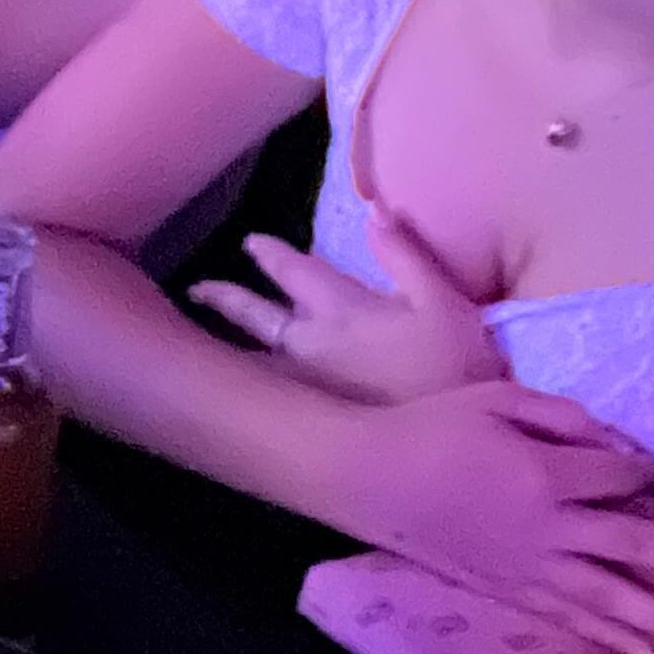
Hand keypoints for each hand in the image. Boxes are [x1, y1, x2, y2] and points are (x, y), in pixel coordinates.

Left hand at [192, 207, 502, 405]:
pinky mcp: (309, 419)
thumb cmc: (454, 368)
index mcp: (341, 309)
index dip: (271, 254)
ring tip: (199, 343)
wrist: (448, 441)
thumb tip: (375, 212)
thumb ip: (406, 256)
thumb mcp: (443, 301)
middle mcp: (310, 344)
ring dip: (226, 344)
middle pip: (257, 314)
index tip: (251, 243)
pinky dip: (245, 384)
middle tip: (199, 289)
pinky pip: (265, 395)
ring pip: (252, 357)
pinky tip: (235, 392)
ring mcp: (305, 386)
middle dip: (227, 297)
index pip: (295, 271)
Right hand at [335, 381, 653, 653]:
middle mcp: (546, 531)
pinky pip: (569, 618)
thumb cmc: (433, 428)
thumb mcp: (498, 399)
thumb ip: (565, 418)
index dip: (647, 474)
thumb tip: (622, 448)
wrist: (367, 478)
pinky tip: (648, 653)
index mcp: (545, 476)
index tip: (653, 472)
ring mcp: (528, 569)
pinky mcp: (508, 591)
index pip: (622, 478)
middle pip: (640, 549)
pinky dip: (609, 636)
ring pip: (612, 598)